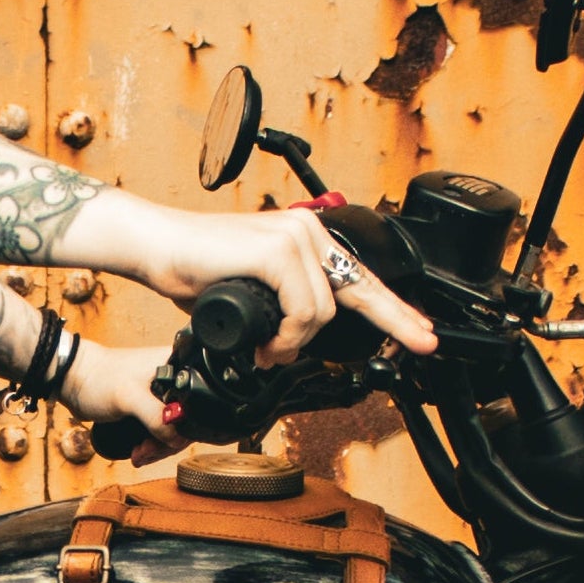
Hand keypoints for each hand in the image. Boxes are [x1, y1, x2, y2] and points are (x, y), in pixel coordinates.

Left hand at [67, 338, 190, 452]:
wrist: (72, 379)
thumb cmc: (97, 377)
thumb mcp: (129, 398)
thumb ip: (156, 417)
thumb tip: (177, 439)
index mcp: (178, 366)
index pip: (197, 404)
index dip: (185, 428)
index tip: (166, 442)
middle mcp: (174, 378)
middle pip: (185, 420)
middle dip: (167, 442)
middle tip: (147, 452)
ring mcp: (161, 393)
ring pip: (172, 429)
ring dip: (157, 446)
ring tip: (139, 454)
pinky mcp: (147, 405)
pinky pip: (158, 430)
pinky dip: (150, 443)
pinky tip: (139, 452)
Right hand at [73, 190, 438, 369]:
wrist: (159, 249)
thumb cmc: (195, 273)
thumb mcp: (251, 298)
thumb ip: (281, 311)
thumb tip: (294, 345)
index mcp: (305, 240)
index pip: (357, 278)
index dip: (391, 308)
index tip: (419, 330)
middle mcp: (305, 232)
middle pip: (358, 290)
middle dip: (395, 319)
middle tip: (424, 343)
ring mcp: (293, 237)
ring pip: (321, 312)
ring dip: (293, 343)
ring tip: (265, 350)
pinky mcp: (276, 250)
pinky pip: (300, 309)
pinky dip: (284, 336)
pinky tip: (263, 343)